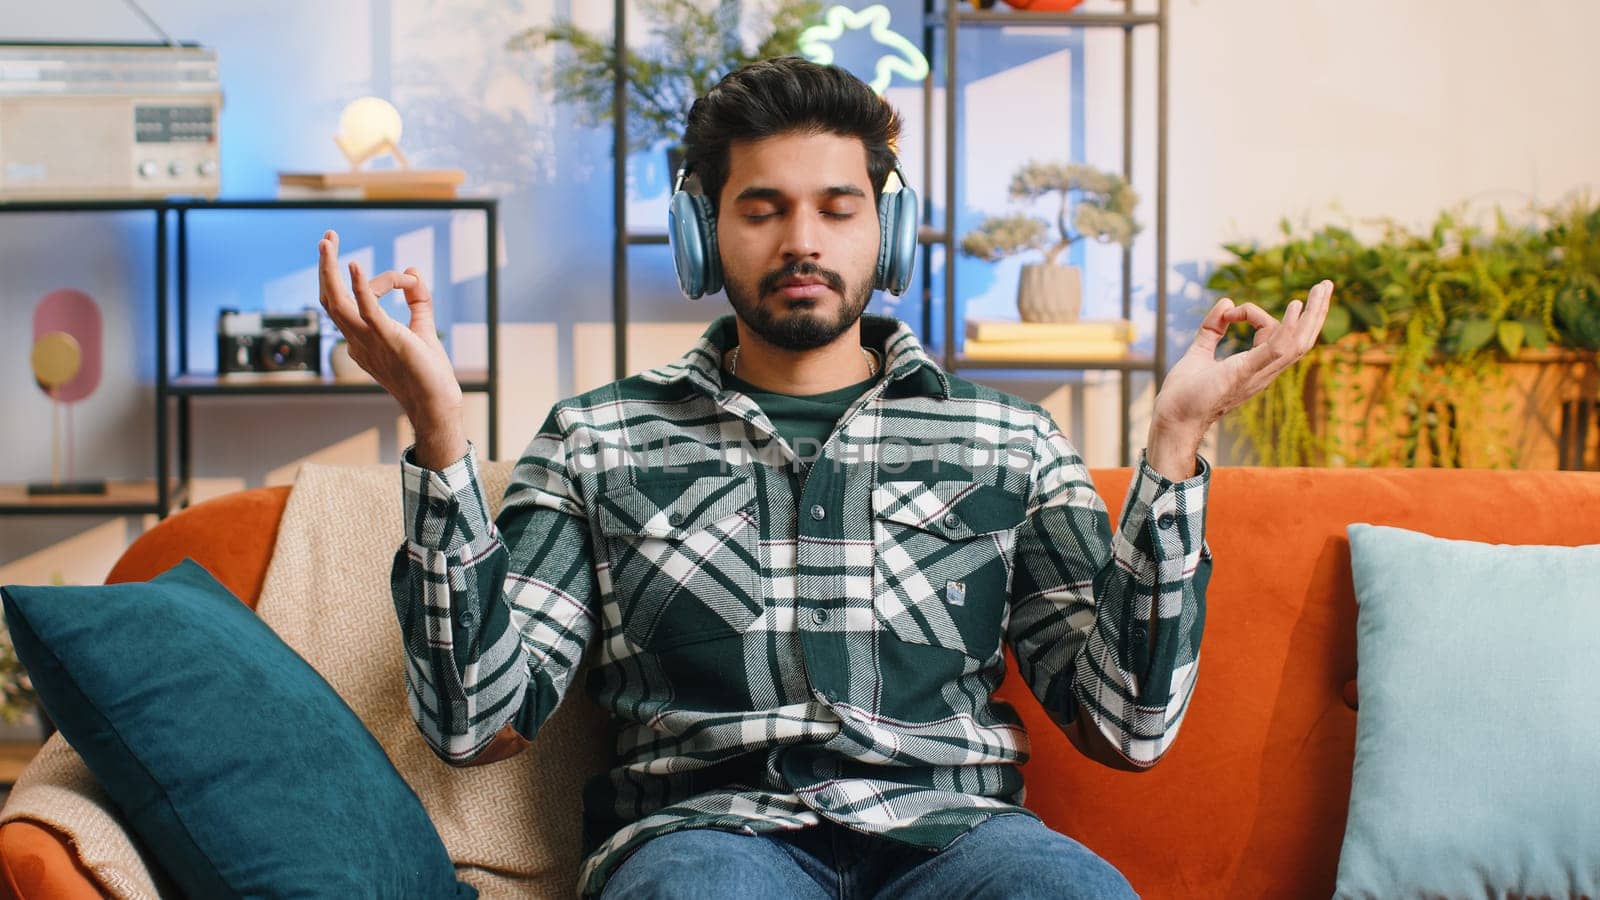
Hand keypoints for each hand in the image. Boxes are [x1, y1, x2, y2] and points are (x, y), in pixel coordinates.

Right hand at [317, 230, 464, 456]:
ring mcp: (368, 340)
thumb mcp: (422, 328)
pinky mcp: (387, 339)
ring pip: (336, 302)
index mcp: (362, 338)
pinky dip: (357, 286)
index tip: (409, 279)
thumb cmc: (429, 374)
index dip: (382, 280)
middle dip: (326, 267)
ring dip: (329, 270)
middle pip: (330, 299)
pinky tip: (353, 264)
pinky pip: (365, 310)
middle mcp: (357, 339)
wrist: (437, 402)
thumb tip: (412, 270)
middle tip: (327, 239)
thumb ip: (417, 300)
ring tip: (328, 242)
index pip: (356, 299)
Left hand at [1152, 280, 1335, 433]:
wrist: (1172, 417)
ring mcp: (1257, 373)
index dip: (1253, 312)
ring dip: (1312, 315)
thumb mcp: (1199, 352)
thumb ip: (1211, 329)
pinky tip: (1296, 307)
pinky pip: (1275, 350)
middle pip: (1301, 340)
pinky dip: (1287, 329)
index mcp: (1255, 366)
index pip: (1271, 332)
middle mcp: (1263, 371)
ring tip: (1322, 288)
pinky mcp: (1245, 373)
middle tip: (1326, 285)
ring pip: (1297, 343)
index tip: (1228, 311)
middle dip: (1315, 313)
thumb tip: (1225, 302)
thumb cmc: (1185, 393)